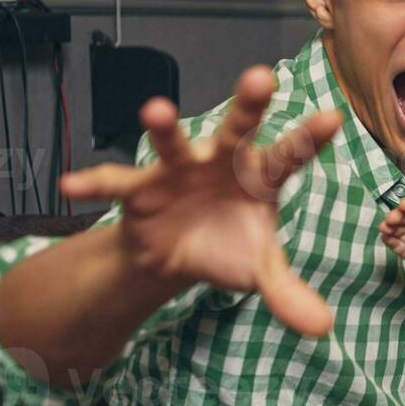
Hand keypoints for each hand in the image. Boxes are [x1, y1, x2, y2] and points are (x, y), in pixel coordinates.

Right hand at [58, 66, 342, 336]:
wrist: (179, 254)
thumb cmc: (230, 246)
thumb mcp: (260, 271)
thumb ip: (288, 292)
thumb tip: (323, 329)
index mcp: (260, 177)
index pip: (291, 156)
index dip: (310, 138)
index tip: (333, 118)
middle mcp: (221, 163)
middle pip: (238, 130)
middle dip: (249, 105)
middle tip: (262, 76)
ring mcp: (178, 171)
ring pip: (173, 145)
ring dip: (165, 129)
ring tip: (157, 110)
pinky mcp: (140, 189)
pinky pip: (115, 183)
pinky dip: (94, 184)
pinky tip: (71, 187)